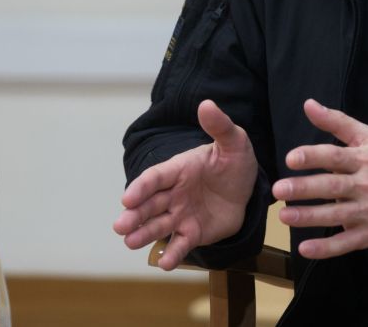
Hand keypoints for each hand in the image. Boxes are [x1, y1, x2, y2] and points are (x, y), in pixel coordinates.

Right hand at [112, 99, 257, 269]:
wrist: (248, 188)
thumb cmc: (235, 161)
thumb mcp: (233, 141)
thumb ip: (219, 126)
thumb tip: (206, 104)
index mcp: (178, 169)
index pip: (155, 178)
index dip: (141, 187)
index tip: (127, 198)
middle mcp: (174, 193)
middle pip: (150, 205)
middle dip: (134, 215)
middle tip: (119, 226)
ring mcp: (181, 214)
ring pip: (159, 225)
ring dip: (144, 234)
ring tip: (129, 242)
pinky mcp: (193, 233)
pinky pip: (181, 244)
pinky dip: (172, 254)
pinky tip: (164, 263)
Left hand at [273, 99, 367, 259]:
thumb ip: (337, 122)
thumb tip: (308, 104)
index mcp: (364, 160)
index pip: (336, 156)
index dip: (313, 157)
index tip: (291, 159)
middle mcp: (365, 185)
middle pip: (332, 187)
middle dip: (304, 189)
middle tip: (279, 190)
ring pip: (336, 215)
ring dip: (309, 217)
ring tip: (284, 216)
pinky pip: (347, 243)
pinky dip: (327, 248)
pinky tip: (306, 248)